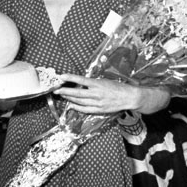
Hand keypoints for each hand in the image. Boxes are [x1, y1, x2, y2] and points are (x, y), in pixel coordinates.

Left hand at [54, 73, 170, 114]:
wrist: (129, 97)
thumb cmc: (118, 87)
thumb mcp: (105, 80)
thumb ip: (94, 82)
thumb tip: (82, 82)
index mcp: (98, 84)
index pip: (81, 80)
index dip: (70, 78)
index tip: (62, 76)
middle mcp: (97, 93)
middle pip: (77, 93)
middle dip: (65, 91)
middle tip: (56, 89)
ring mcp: (97, 103)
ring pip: (79, 101)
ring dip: (69, 98)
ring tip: (62, 95)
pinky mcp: (99, 110)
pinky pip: (85, 109)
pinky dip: (77, 107)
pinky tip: (71, 104)